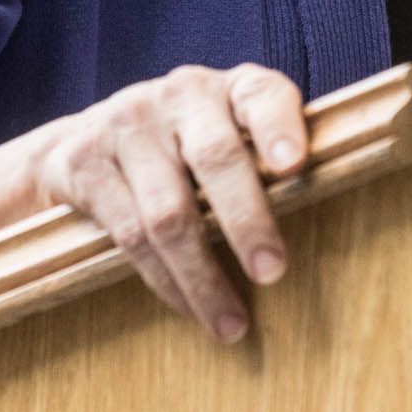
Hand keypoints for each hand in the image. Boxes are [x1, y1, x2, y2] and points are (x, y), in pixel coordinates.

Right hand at [26, 63, 310, 342]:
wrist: (81, 141)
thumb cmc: (183, 149)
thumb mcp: (225, 135)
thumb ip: (265, 164)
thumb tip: (331, 234)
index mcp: (228, 88)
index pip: (262, 95)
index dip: (280, 128)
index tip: (296, 166)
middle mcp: (179, 95)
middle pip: (217, 158)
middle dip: (247, 221)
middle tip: (273, 272)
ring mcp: (126, 125)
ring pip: (169, 212)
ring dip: (202, 275)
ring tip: (231, 324)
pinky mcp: (83, 162)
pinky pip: (128, 234)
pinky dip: (163, 279)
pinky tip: (187, 308)